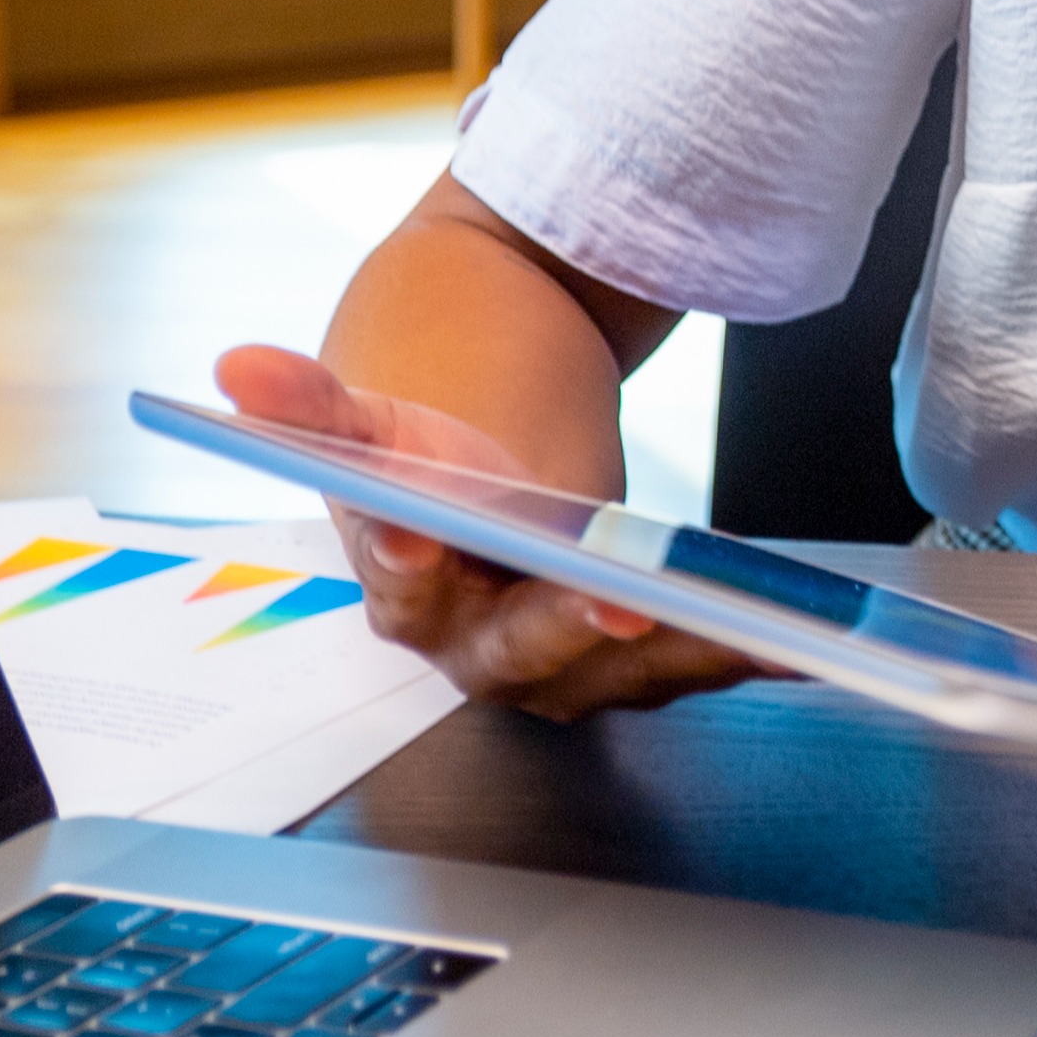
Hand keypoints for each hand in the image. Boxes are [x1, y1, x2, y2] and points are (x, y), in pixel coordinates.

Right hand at [211, 345, 771, 719]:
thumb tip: (235, 365)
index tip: (432, 537)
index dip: (420, 568)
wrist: (484, 415)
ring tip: (751, 627)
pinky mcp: (622, 652)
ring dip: (686, 655)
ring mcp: (552, 659)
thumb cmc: (428, 417)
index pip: (408, 591)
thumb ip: (313, 400)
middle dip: (572, 622)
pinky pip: (679, 665)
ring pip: (618, 671)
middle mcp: (472, 646)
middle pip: (524, 648)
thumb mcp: (378, 402)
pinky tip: (801, 641)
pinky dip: (735, 652)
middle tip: (624, 594)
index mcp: (404, 590)